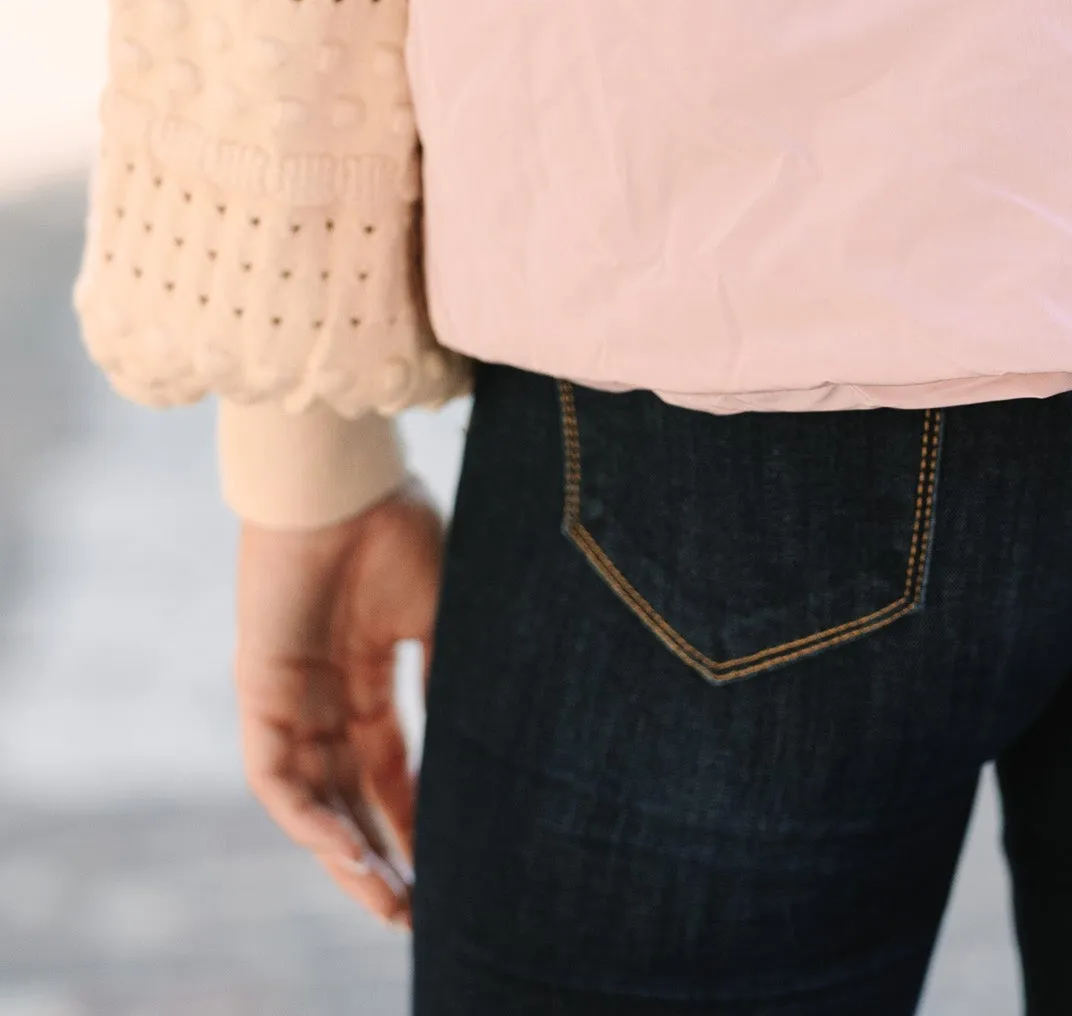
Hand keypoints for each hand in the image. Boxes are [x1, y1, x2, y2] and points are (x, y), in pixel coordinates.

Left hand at [235, 484, 445, 925]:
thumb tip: (493, 739)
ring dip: (349, 854)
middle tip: (416, 910)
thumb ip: (454, 673)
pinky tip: (346, 852)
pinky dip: (310, 819)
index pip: (391, 766)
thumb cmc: (395, 526)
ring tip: (387, 900)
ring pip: (316, 800)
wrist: (341, 478)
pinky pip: (278, 778)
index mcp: (372, 672)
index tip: (449, 868)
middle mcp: (328, 696)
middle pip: (351, 797)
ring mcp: (291, 697)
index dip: (417, 817)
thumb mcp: (443, 610)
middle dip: (383, 855)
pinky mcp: (260, 692)